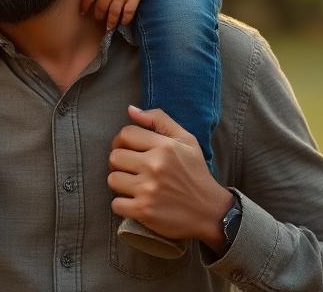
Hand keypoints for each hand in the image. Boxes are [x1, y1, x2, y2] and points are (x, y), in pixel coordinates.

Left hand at [81, 0, 153, 29]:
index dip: (84, 6)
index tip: (82, 13)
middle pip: (100, 8)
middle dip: (98, 15)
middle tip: (99, 18)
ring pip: (113, 14)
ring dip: (110, 22)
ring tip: (109, 26)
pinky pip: (128, 13)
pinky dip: (125, 20)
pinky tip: (123, 22)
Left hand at [108, 106, 232, 252]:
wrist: (211, 212)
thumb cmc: (195, 172)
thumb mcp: (186, 139)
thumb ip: (158, 119)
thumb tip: (130, 110)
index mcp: (164, 146)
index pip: (125, 134)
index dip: (122, 140)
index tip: (128, 149)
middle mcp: (154, 166)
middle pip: (114, 157)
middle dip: (119, 162)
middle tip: (130, 168)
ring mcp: (148, 190)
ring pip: (112, 180)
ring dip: (119, 183)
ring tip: (132, 184)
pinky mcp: (144, 212)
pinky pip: (116, 204)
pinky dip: (122, 204)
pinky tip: (134, 202)